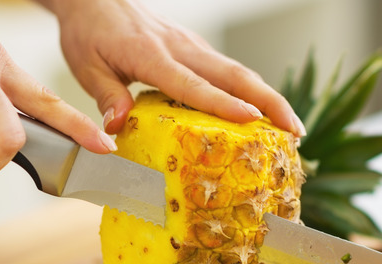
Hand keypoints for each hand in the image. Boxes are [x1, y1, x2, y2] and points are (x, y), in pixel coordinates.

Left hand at [39, 0, 305, 136]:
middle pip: (234, 75)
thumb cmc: (90, 35)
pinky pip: (228, 71)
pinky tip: (264, 113)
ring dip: (268, 98)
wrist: (96, 0)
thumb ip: (107, 97)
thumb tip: (118, 128)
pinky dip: (251, 91)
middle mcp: (180, 48)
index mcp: (151, 55)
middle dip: (268, 102)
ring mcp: (192, 46)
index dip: (222, 103)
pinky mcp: (195, 49)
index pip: (192, 83)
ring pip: (238, 72)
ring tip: (292, 128)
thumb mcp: (87, 67)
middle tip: (294, 131)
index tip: (251, 119)